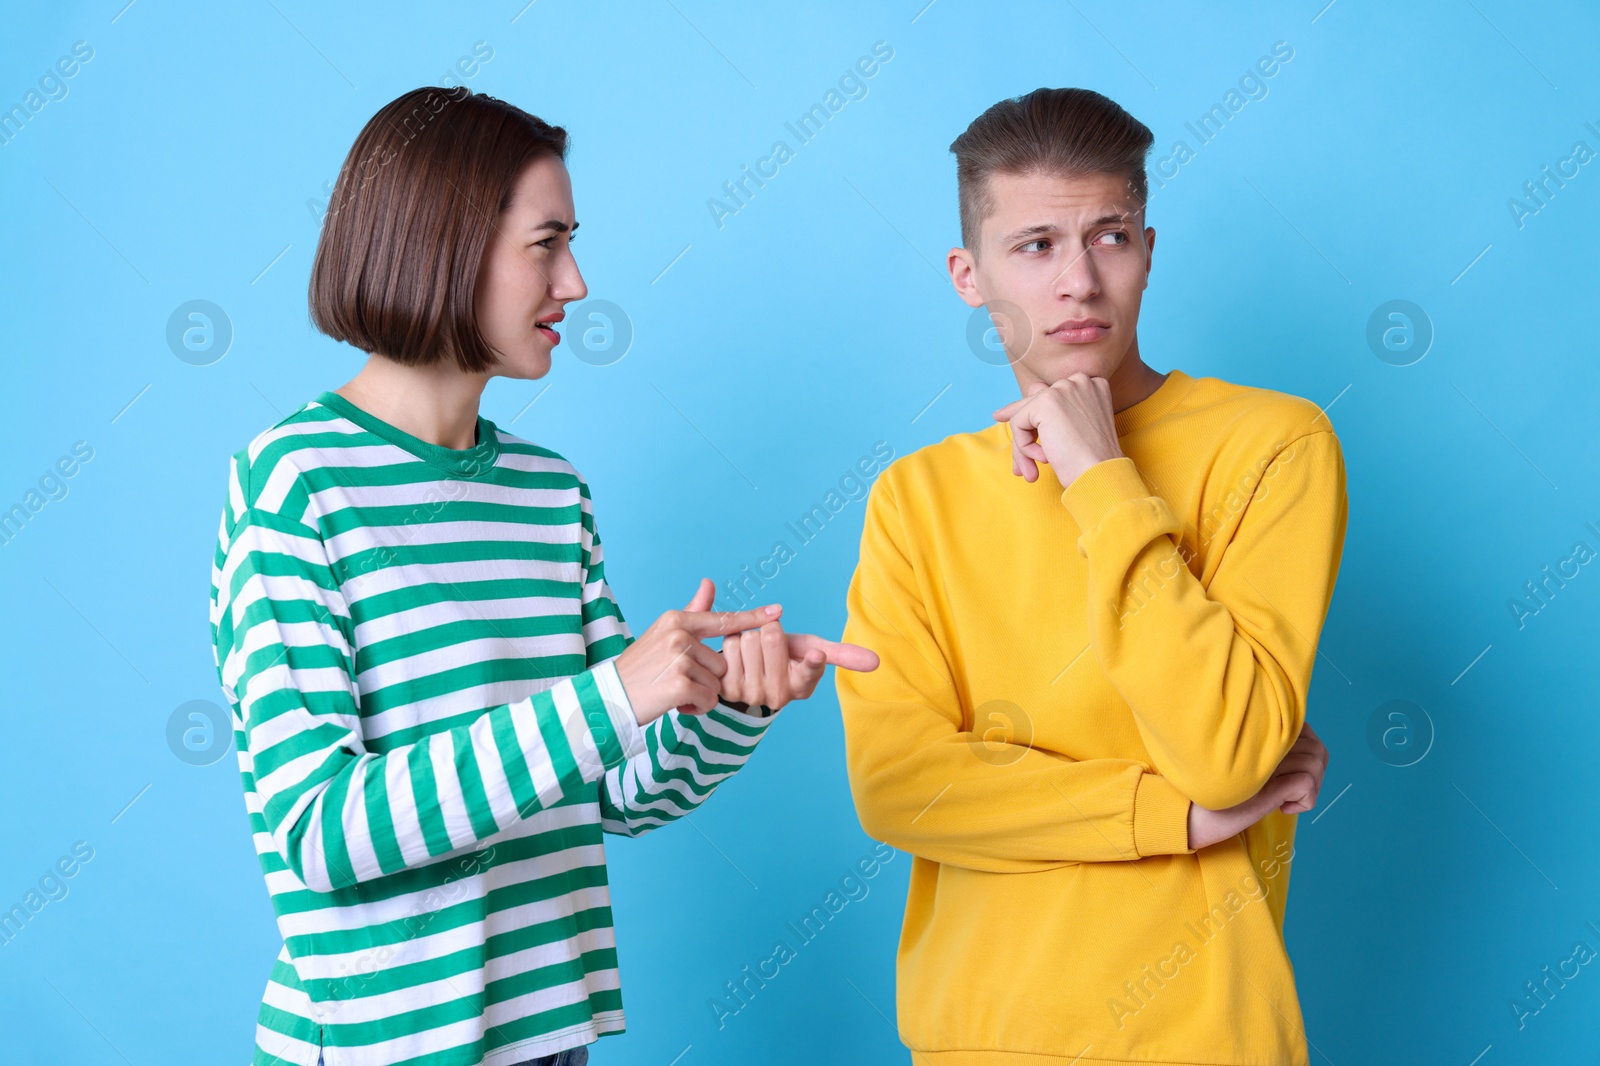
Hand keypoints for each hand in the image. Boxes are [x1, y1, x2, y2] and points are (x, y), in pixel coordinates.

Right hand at [613, 584, 780, 726]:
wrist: (610, 697)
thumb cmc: (641, 667)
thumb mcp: (664, 634)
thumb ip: (692, 612)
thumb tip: (709, 582)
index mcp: (677, 620)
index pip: (723, 620)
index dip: (753, 618)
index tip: (778, 611)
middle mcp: (679, 635)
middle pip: (722, 663)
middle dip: (706, 679)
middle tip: (675, 679)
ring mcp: (678, 658)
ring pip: (717, 684)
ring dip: (700, 694)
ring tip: (672, 690)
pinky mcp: (679, 683)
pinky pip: (708, 700)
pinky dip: (695, 708)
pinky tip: (674, 703)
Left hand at [685, 579, 880, 713]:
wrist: (749, 676)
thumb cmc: (787, 659)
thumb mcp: (813, 651)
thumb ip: (843, 654)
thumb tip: (877, 662)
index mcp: (804, 685)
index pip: (810, 670)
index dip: (811, 660)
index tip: (815, 654)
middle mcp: (779, 695)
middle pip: (770, 636)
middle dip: (768, 629)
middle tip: (769, 644)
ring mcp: (751, 695)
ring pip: (746, 639)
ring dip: (747, 636)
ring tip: (753, 652)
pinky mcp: (727, 690)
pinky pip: (728, 647)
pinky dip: (730, 642)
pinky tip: (737, 657)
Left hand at [991, 373, 1122, 486]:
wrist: (1101, 473)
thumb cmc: (1090, 461)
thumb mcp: (1074, 430)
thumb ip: (1048, 414)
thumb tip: (1002, 412)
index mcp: (1093, 384)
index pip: (1050, 392)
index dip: (1033, 412)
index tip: (1003, 418)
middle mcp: (1079, 380)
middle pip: (1034, 400)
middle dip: (1024, 430)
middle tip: (1017, 460)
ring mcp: (1063, 389)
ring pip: (1024, 414)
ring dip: (1023, 446)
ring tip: (1031, 472)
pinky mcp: (1046, 403)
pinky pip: (1018, 424)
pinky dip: (1023, 447)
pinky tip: (1045, 459)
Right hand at [1185, 722, 1328, 848]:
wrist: (1191, 816)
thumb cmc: (1217, 795)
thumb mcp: (1247, 769)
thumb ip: (1268, 754)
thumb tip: (1305, 754)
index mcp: (1259, 734)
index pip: (1306, 731)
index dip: (1310, 754)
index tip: (1292, 775)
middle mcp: (1264, 742)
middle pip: (1316, 747)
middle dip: (1315, 774)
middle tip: (1292, 792)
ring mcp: (1266, 763)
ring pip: (1315, 764)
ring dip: (1311, 789)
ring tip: (1286, 801)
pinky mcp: (1268, 787)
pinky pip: (1307, 783)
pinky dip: (1305, 800)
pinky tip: (1283, 808)